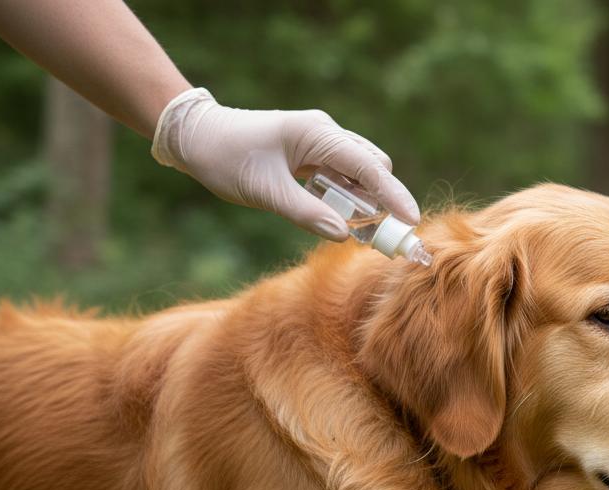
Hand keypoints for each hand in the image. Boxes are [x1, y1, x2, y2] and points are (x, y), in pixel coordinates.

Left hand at [151, 88, 418, 239]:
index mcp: (317, 134)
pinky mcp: (313, 153)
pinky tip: (337, 215)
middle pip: (373, 168)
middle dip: (382, 200)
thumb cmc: (225, 158)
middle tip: (381, 236)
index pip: (369, 167)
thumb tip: (344, 234)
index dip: (393, 195)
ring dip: (364, 200)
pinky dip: (347, 196)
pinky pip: (342, 176)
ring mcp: (320, 142)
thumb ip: (306, 213)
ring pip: (360, 173)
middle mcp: (326, 133)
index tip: (412, 222)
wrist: (195, 136)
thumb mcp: (264, 191)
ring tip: (360, 231)